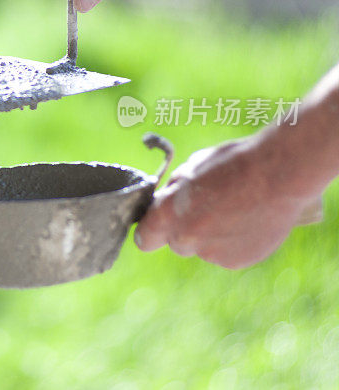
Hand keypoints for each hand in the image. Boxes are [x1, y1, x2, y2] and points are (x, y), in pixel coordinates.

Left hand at [134, 136, 321, 268]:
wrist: (279, 173)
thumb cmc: (232, 162)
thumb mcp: (191, 167)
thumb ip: (173, 192)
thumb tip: (163, 202)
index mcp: (168, 214)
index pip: (143, 239)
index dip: (150, 231)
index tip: (158, 225)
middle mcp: (186, 239)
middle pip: (175, 243)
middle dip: (185, 229)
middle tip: (208, 206)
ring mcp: (212, 253)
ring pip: (203, 248)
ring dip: (211, 235)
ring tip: (235, 208)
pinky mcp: (237, 261)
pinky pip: (226, 253)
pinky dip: (233, 242)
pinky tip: (248, 219)